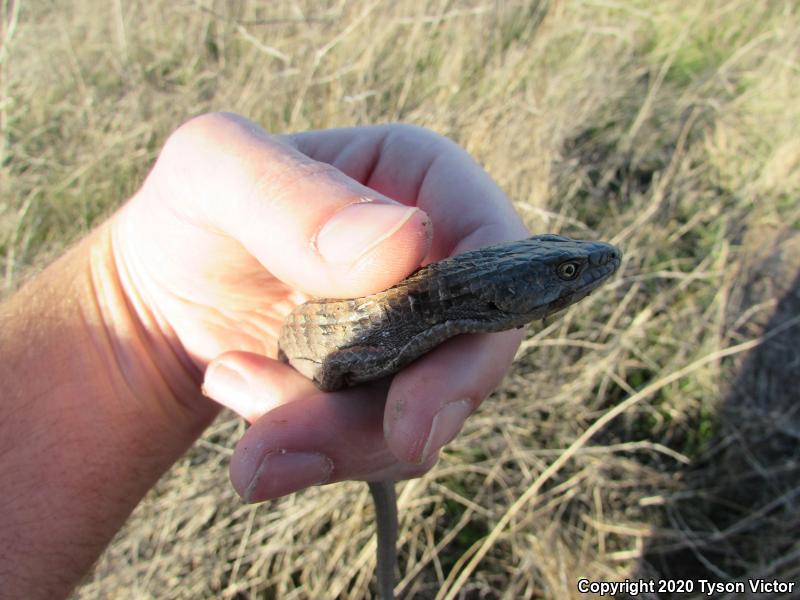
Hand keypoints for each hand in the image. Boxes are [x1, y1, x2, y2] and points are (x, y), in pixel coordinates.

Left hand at [113, 113, 527, 501]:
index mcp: (422, 180)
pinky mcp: (387, 387)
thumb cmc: (190, 212)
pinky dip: (317, 450)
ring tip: (239, 411)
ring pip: (428, 413)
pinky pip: (384, 441)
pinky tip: (248, 417)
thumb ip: (293, 194)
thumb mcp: (211, 171)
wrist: (159, 298)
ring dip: (336, 441)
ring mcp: (417, 330)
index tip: (408, 414)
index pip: (496, 253)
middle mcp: (437, 258)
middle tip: (280, 447)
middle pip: (471, 354)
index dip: (474, 335)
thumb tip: (405, 242)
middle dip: (385, 420)